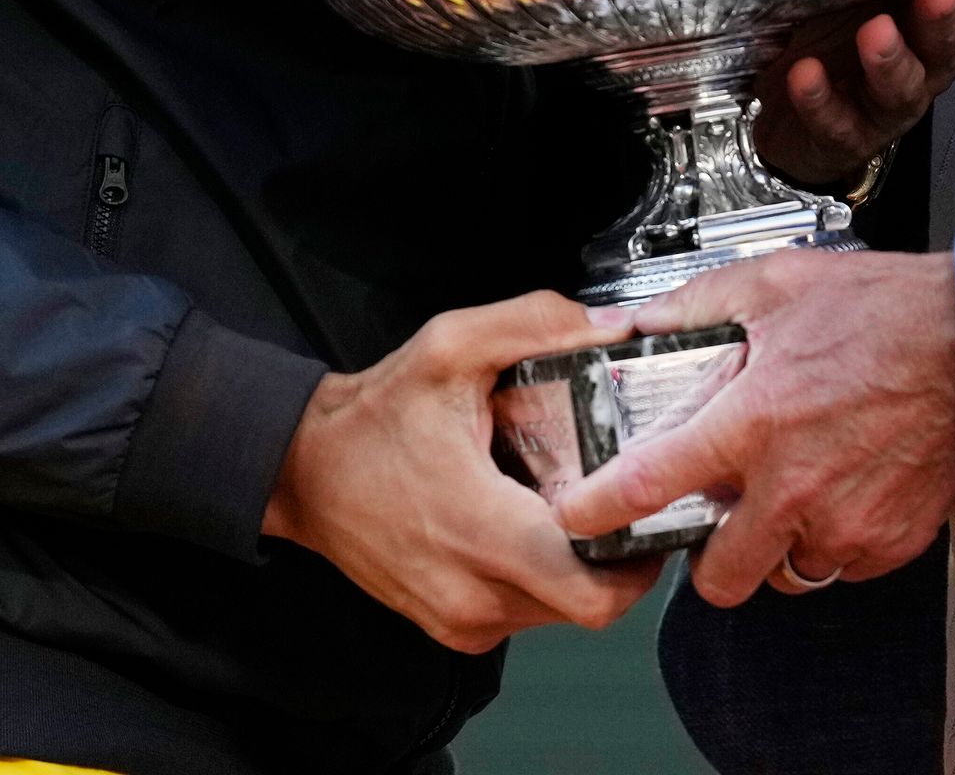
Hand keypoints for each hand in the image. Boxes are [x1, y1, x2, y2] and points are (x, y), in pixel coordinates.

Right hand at [262, 292, 661, 650]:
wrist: (302, 471)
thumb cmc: (372, 419)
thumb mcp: (451, 348)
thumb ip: (536, 324)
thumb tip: (613, 327)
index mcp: (485, 532)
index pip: (596, 590)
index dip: (640, 553)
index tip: (652, 506)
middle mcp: (476, 593)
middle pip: (591, 607)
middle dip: (621, 561)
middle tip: (626, 505)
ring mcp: (463, 619)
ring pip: (560, 614)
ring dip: (580, 569)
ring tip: (575, 509)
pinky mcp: (453, 628)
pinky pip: (525, 616)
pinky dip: (542, 581)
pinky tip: (532, 527)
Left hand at [550, 249, 954, 604]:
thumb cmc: (895, 312)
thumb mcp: (781, 283)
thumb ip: (700, 305)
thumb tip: (644, 320)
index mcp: (756, 421)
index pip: (652, 482)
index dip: (602, 509)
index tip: (582, 518)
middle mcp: (793, 486)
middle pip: (718, 575)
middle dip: (711, 558)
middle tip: (723, 518)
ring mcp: (844, 524)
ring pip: (783, 574)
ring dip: (778, 547)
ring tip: (795, 494)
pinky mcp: (888, 544)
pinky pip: (840, 566)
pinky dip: (834, 541)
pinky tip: (845, 489)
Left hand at [753, 0, 954, 192]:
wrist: (787, 117)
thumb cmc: (829, 29)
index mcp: (925, 9)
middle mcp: (919, 58)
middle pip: (946, 41)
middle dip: (945, 14)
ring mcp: (884, 102)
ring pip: (903, 87)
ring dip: (892, 60)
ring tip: (877, 32)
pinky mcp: (844, 136)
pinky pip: (837, 121)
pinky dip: (821, 99)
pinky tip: (805, 74)